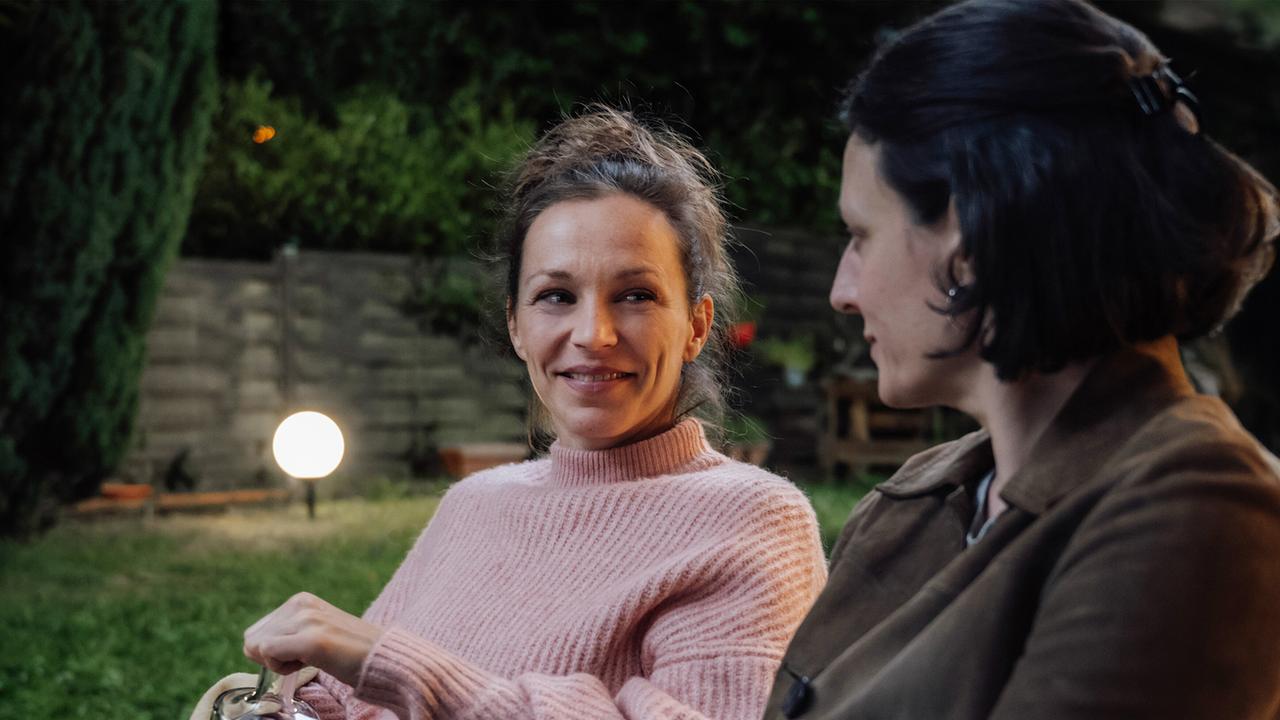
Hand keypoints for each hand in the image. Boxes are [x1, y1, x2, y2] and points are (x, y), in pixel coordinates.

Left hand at [243, 592, 384, 686]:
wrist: (383, 659)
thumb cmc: (348, 653)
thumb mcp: (314, 632)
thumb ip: (285, 632)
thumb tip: (249, 645)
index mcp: (302, 600)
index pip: (256, 631)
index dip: (272, 651)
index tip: (300, 654)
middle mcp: (301, 604)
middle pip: (252, 639)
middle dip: (272, 656)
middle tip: (304, 658)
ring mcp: (307, 619)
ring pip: (258, 646)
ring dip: (279, 662)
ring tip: (311, 659)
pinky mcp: (312, 639)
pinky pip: (268, 652)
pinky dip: (281, 667)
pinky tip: (307, 664)